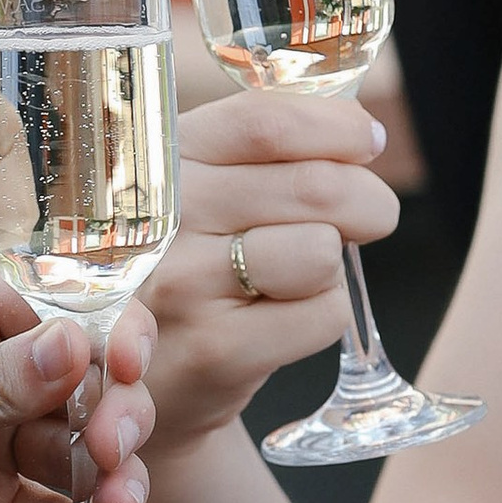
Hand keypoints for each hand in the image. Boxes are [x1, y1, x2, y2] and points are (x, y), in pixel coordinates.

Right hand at [141, 89, 397, 451]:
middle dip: (368, 200)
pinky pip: (325, 314)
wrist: (131, 381)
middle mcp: (162, 218)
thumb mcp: (197, 191)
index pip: (265, 121)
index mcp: (158, 160)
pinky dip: (327, 315)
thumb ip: (259, 148)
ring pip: (322, 250)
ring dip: (335, 262)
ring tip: (302, 274)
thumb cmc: (187, 266)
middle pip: (315, 184)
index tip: (367, 141)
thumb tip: (362, 130)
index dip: (336, 126)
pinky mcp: (215, 351)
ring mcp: (183, 284)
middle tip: (370, 216)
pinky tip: (284, 317)